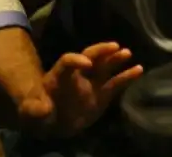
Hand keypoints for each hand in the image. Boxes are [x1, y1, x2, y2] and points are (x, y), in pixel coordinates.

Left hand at [27, 42, 143, 137]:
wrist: (52, 124)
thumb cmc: (40, 113)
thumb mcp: (32, 112)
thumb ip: (36, 109)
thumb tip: (44, 108)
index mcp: (60, 75)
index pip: (67, 61)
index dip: (76, 60)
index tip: (86, 64)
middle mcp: (78, 75)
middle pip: (90, 57)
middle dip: (101, 51)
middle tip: (115, 46)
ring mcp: (92, 84)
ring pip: (105, 67)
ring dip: (116, 59)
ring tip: (127, 53)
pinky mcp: (102, 95)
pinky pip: (116, 84)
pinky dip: (127, 76)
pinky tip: (139, 70)